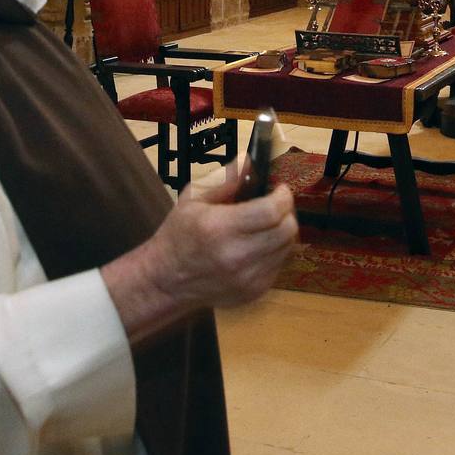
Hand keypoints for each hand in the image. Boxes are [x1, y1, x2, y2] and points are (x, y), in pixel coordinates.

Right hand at [148, 161, 297, 308]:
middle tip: (276, 205)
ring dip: (282, 231)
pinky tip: (259, 244)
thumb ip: (225, 179)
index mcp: (220, 228)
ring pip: (287, 247)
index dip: (282, 197)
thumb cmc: (179, 234)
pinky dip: (275, 250)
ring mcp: (248, 278)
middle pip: (286, 230)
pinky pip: (279, 264)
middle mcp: (237, 256)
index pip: (271, 211)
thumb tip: (251, 162)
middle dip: (286, 212)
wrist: (167, 281)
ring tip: (267, 224)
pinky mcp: (255, 292)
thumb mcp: (193, 199)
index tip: (279, 189)